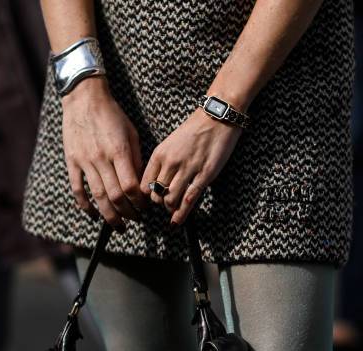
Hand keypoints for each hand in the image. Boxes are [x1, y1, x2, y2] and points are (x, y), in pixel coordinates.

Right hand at [62, 77, 146, 231]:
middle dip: (127, 213)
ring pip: (98, 197)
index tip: (144, 208)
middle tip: (135, 220)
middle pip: (115, 196)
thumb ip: (136, 160)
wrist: (84, 98)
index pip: (131, 186)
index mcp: (119, 151)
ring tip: (118, 226)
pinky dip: (85, 206)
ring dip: (109, 215)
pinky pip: (78, 189)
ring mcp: (85, 161)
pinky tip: (93, 215)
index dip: (139, 202)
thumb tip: (141, 185)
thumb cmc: (112, 115)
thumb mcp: (131, 133)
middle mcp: (101, 159)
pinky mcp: (72, 161)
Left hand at [140, 109, 242, 224]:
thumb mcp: (171, 143)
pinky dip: (181, 214)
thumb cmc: (195, 130)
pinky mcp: (204, 175)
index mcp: (160, 154)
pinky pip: (189, 200)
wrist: (217, 117)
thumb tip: (156, 183)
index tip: (151, 201)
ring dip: (170, 209)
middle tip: (165, 206)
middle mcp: (171, 162)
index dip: (146, 196)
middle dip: (159, 204)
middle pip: (156, 195)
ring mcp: (187, 169)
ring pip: (170, 200)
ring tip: (173, 211)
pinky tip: (177, 222)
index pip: (144, 184)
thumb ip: (162, 162)